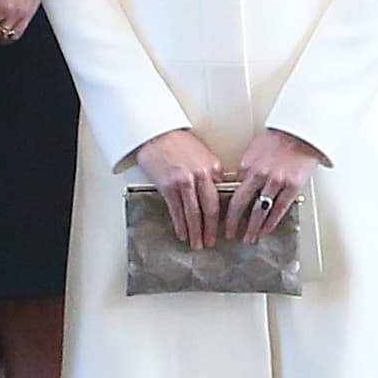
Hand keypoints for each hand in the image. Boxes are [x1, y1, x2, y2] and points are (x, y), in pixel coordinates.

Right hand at [135, 128, 224, 249]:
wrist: (154, 133)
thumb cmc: (177, 142)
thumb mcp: (202, 154)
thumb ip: (211, 173)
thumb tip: (215, 192)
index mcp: (213, 167)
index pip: (222, 197)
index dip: (223, 216)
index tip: (223, 227)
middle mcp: (201, 175)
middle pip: (210, 210)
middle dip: (211, 230)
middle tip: (211, 242)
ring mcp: (184, 182)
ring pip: (194, 214)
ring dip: (196, 232)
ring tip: (197, 244)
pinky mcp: (168, 186)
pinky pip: (176, 211)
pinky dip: (180, 225)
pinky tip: (182, 233)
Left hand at [226, 127, 323, 241]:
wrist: (302, 131)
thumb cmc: (280, 138)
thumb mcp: (254, 151)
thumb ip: (247, 169)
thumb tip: (241, 185)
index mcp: (247, 166)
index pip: (232, 191)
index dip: (226, 207)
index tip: (223, 217)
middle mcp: (259, 174)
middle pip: (240, 204)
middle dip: (232, 223)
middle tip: (228, 234)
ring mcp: (276, 181)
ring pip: (259, 211)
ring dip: (252, 228)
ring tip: (248, 238)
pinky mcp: (292, 186)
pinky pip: (279, 209)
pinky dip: (271, 222)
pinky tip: (265, 230)